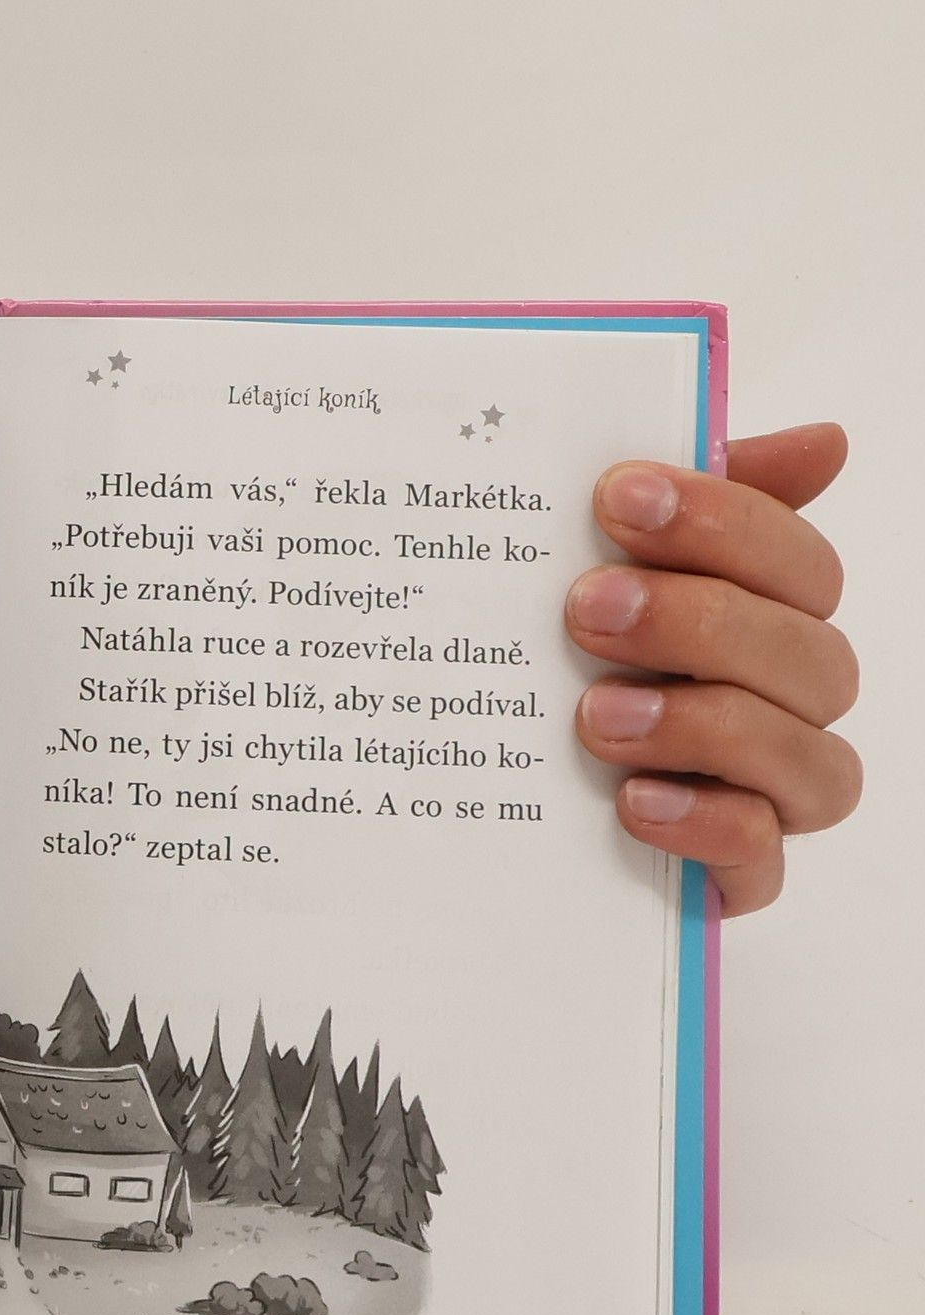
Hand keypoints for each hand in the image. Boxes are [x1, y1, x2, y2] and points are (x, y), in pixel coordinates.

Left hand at [567, 423, 860, 915]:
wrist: (489, 790)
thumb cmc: (569, 655)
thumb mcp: (605, 563)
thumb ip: (699, 496)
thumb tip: (825, 442)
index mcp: (770, 617)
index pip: (800, 565)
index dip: (724, 522)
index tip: (617, 497)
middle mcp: (788, 703)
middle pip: (810, 657)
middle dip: (699, 622)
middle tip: (586, 610)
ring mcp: (770, 793)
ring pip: (807, 760)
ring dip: (704, 727)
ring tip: (598, 716)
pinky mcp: (734, 873)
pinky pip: (761, 860)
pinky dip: (707, 826)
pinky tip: (633, 802)